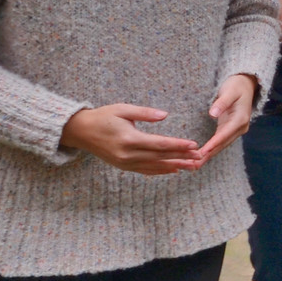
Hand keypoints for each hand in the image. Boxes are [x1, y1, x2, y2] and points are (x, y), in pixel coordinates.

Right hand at [61, 104, 201, 175]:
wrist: (81, 131)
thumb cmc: (103, 116)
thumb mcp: (123, 109)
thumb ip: (145, 113)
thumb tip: (165, 115)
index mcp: (129, 139)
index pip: (159, 144)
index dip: (178, 145)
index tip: (194, 145)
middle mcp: (128, 154)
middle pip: (161, 157)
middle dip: (182, 157)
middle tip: (200, 157)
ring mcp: (125, 163)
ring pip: (155, 167)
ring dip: (175, 166)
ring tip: (193, 167)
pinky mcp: (124, 167)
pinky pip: (146, 171)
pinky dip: (161, 171)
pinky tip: (174, 170)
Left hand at [194, 74, 257, 163]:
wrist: (245, 84)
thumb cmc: (236, 86)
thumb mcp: (229, 91)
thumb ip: (222, 102)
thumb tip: (213, 113)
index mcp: (240, 119)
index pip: (224, 134)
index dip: (213, 144)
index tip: (202, 152)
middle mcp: (240, 127)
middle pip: (222, 144)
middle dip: (209, 155)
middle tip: (194, 165)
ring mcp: (236, 130)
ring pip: (221, 145)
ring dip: (209, 155)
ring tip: (194, 165)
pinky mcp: (230, 130)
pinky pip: (220, 142)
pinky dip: (211, 149)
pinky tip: (202, 156)